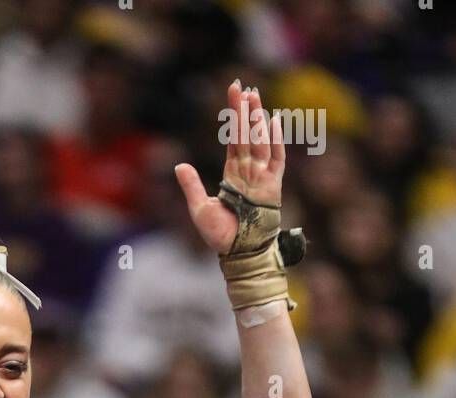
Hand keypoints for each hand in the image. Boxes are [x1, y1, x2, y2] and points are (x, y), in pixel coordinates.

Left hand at [174, 79, 284, 254]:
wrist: (237, 254)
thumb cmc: (220, 236)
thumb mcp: (199, 209)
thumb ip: (191, 186)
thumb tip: (179, 165)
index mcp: (232, 174)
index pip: (232, 139)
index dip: (232, 117)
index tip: (232, 94)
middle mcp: (248, 171)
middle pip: (246, 134)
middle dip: (244, 111)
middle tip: (242, 86)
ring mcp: (262, 178)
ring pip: (260, 141)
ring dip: (257, 120)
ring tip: (254, 97)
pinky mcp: (273, 187)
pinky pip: (277, 160)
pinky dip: (276, 141)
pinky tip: (274, 121)